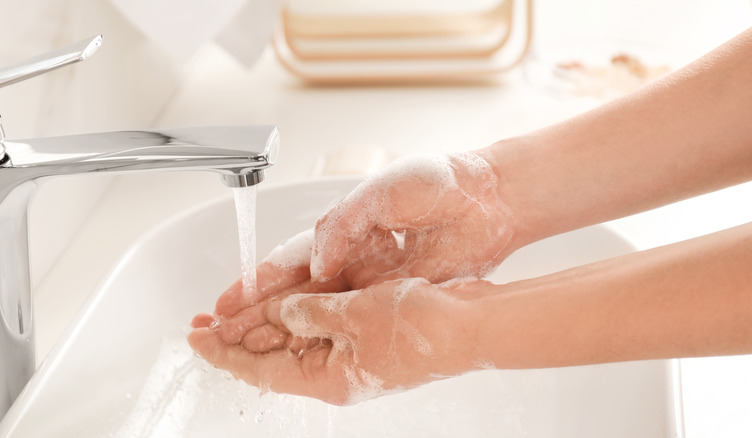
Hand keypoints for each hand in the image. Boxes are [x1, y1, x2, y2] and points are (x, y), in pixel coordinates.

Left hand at [189, 278, 491, 404]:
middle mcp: (334, 373)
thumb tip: (282, 310)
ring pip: (293, 342)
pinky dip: (296, 316)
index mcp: (328, 379)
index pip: (259, 370)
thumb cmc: (424, 327)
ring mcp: (350, 356)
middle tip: (203, 322)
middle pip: (271, 358)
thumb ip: (309, 312)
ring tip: (232, 311)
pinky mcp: (364, 337)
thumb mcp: (353, 315)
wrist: (470, 324)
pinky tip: (281, 304)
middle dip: (236, 338)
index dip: (224, 352)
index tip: (197, 337)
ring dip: (263, 325)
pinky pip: (318, 329)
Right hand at [210, 152, 516, 352]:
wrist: (491, 197)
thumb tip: (318, 262)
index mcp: (342, 227)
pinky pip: (357, 320)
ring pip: (321, 311)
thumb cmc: (439, 181)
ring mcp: (374, 280)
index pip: (289, 261)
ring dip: (287, 329)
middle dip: (258, 313)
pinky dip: (330, 335)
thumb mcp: (381, 191)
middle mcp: (352, 257)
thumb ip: (343, 225)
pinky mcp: (398, 295)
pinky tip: (307, 350)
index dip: (256, 283)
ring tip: (253, 349)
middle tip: (223, 334)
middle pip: (296, 293)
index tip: (226, 303)